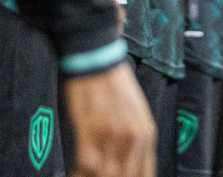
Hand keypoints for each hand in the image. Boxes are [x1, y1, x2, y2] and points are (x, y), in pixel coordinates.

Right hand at [62, 61, 156, 176]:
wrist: (97, 57)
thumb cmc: (115, 86)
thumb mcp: (137, 113)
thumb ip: (138, 141)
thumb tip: (134, 167)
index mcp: (146, 134)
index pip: (144, 175)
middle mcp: (132, 137)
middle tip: (99, 174)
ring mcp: (111, 134)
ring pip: (106, 175)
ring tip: (84, 173)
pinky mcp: (89, 129)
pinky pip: (86, 166)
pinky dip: (80, 173)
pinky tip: (76, 170)